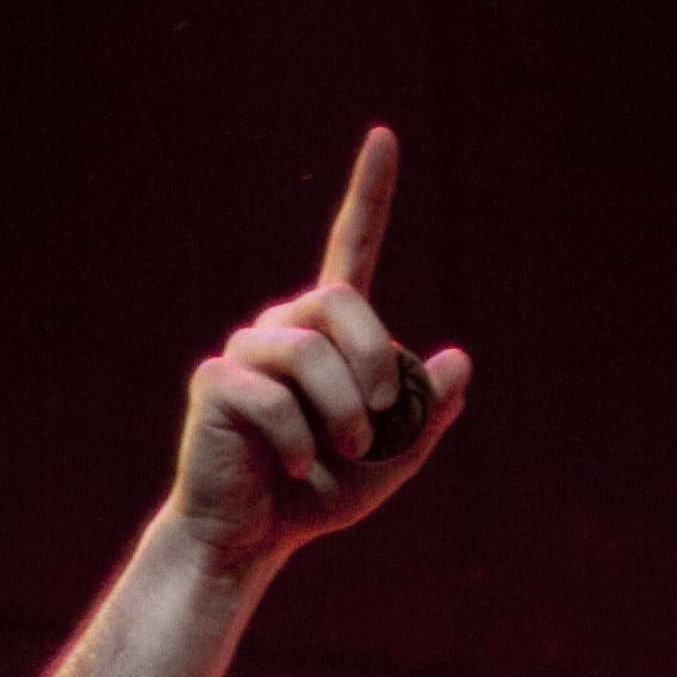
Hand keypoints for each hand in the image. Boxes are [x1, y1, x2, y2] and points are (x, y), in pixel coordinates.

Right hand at [171, 126, 471, 580]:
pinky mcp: (215, 384)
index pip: (350, 247)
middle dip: (374, 362)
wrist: (251, 539)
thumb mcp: (391, 461)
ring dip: (343, 414)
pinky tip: (293, 466)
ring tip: (339, 454)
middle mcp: (283, 328)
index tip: (385, 137)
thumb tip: (460, 360)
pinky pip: (273, 400)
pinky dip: (298, 443)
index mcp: (326, 334)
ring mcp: (245, 352)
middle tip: (378, 419)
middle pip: (339, 301)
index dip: (369, 193)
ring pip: (308, 352)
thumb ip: (425, 414)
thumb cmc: (314, 497)